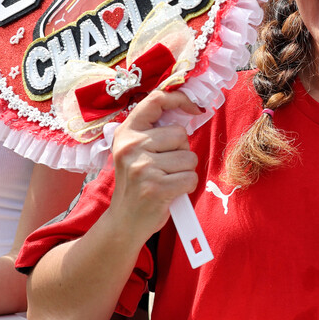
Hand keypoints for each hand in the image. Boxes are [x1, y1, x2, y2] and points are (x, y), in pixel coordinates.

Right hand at [108, 91, 200, 239]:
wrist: (124, 221)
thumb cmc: (137, 183)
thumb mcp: (135, 151)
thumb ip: (154, 131)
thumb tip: (188, 110)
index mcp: (126, 132)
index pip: (156, 100)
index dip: (180, 99)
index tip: (194, 108)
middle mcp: (132, 146)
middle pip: (180, 134)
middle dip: (181, 151)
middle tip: (164, 167)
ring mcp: (143, 167)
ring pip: (189, 157)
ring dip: (184, 171)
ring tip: (166, 179)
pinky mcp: (156, 187)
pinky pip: (191, 178)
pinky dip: (187, 186)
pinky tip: (171, 191)